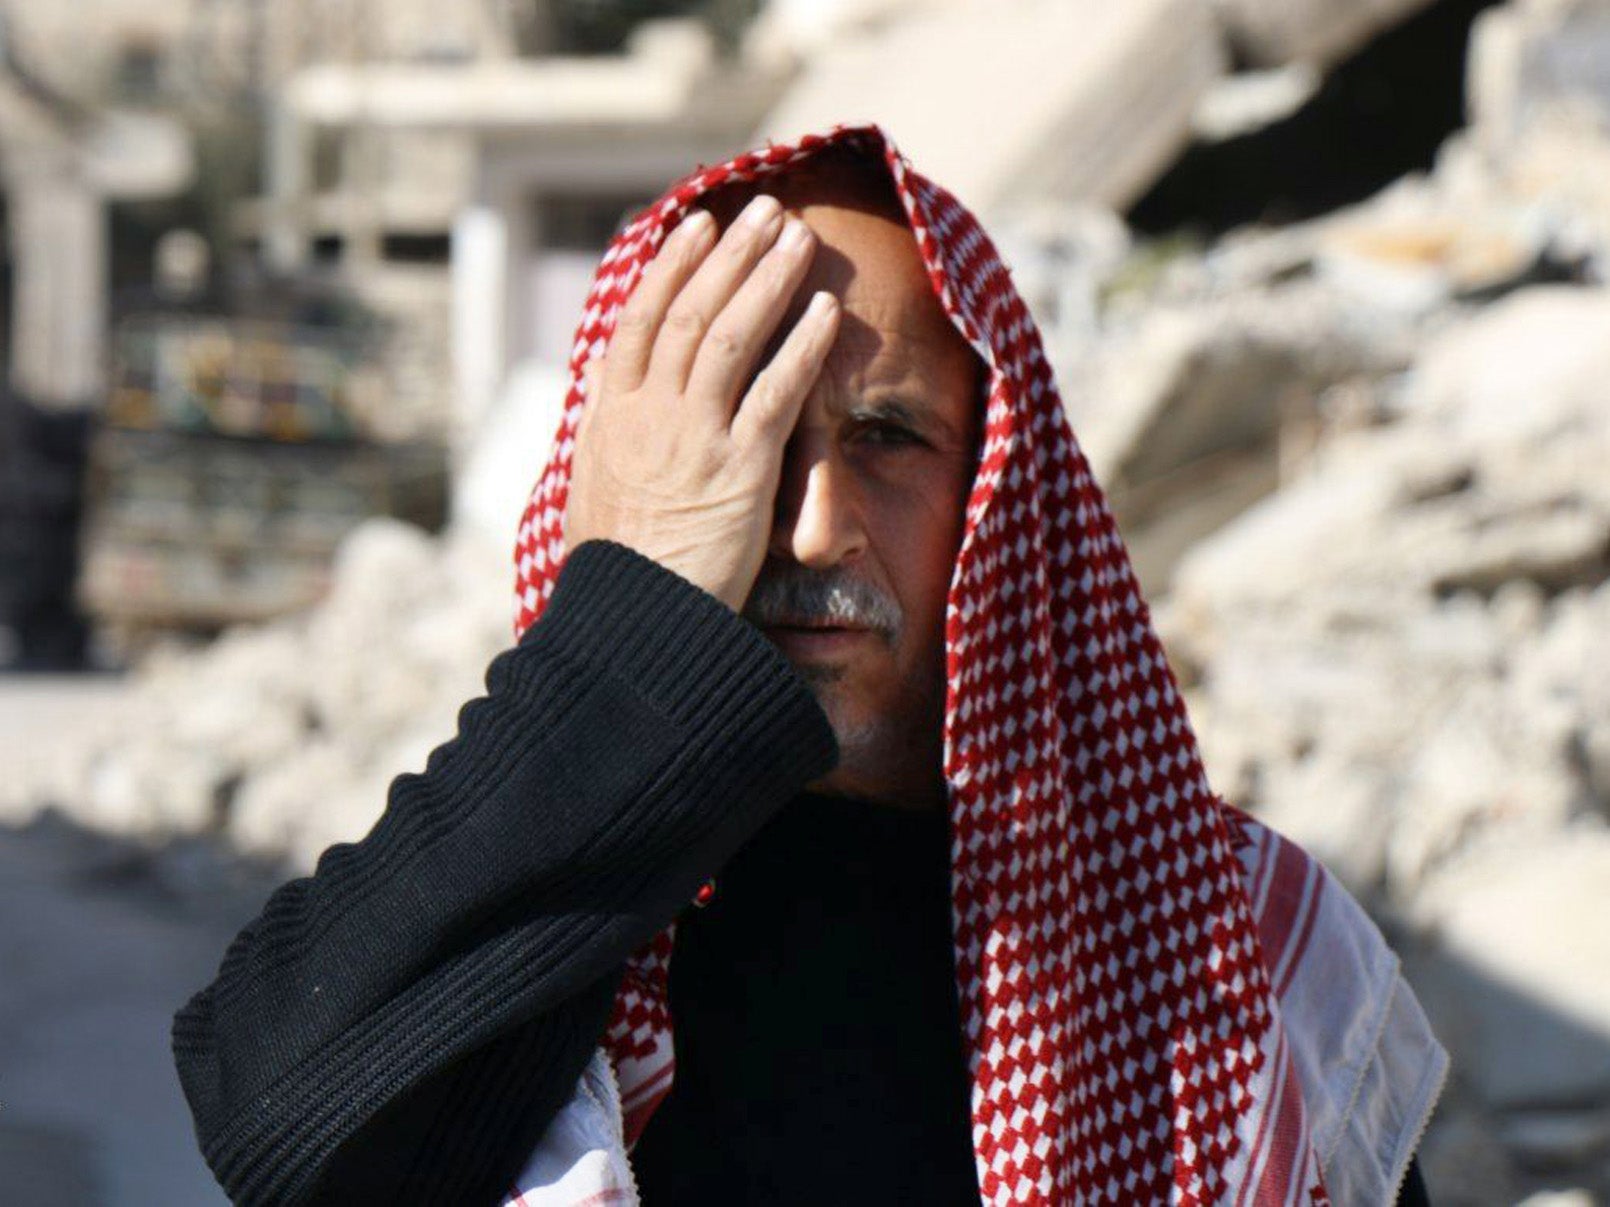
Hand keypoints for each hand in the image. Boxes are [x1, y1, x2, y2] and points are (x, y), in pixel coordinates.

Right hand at [564, 194, 839, 610]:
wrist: (634, 624)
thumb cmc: (618, 569)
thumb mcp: (592, 490)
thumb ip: (606, 432)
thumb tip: (608, 382)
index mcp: (609, 418)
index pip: (639, 322)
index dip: (670, 269)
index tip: (696, 227)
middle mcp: (648, 415)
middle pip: (691, 313)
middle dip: (729, 256)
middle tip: (763, 211)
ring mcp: (694, 437)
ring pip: (731, 336)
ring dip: (768, 279)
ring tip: (798, 238)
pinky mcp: (740, 468)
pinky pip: (777, 392)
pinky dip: (803, 346)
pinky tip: (827, 312)